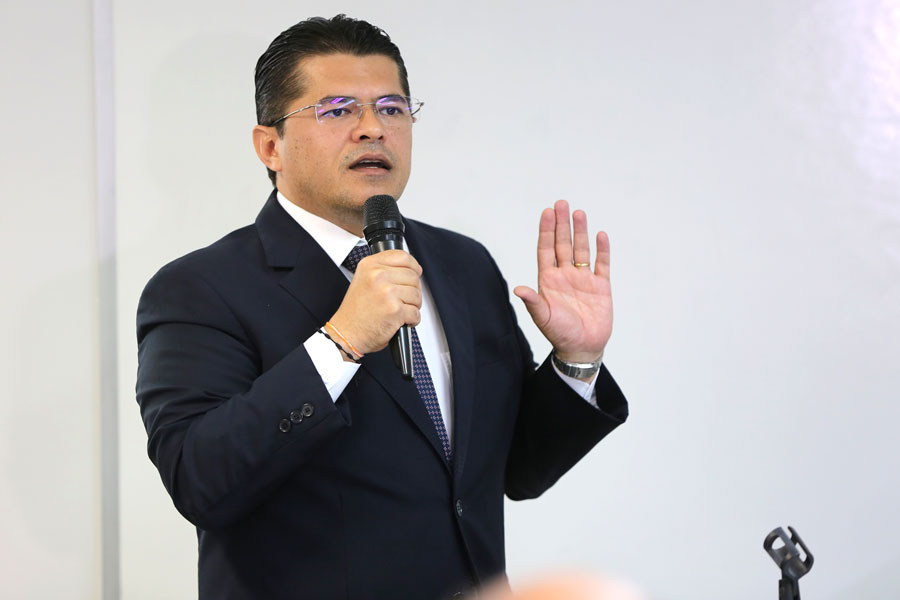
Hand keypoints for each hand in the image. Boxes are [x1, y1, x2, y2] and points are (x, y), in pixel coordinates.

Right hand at [329, 250, 422, 355]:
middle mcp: (377, 275)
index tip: (414, 274)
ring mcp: (387, 292)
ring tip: (399, 311)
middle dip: (412, 290)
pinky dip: (412, 320)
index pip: (403, 256)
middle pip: (413, 276)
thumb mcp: (364, 280)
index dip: (413, 267)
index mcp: (370, 265)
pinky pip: (416, 312)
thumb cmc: (356, 312)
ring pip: (417, 295)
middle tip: (402, 300)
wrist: (346, 333)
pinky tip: (400, 321)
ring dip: (413, 306)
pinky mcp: (395, 309)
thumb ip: (384, 270)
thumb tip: (411, 269)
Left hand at [513, 200, 611, 363]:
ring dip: (580, 232)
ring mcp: (583, 279)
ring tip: (579, 213)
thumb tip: (518, 288)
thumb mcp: (543, 317)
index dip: (546, 231)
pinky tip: (601, 235)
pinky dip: (602, 250)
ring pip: (581, 250)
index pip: (546, 249)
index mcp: (549, 280)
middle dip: (561, 224)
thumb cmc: (560, 334)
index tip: (547, 212)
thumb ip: (533, 301)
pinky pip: (602, 263)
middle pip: (563, 244)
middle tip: (561, 203)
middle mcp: (565, 275)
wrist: (582, 348)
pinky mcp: (601, 286)